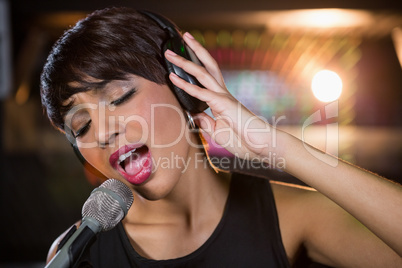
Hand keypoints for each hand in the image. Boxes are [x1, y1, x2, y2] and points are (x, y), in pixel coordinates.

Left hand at [165, 32, 278, 160]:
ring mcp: (224, 97)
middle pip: (207, 66)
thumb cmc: (242, 141)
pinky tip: (173, 78)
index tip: (178, 62)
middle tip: (182, 37)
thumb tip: (193, 114)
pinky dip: (187, 86)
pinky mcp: (224, 104)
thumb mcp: (217, 132)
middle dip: (194, 51)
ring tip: (170, 53)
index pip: (205, 79)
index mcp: (221, 100)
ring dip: (186, 61)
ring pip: (203, 72)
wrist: (262, 146)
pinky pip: (202, 93)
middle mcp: (223, 93)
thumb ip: (205, 122)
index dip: (193, 68)